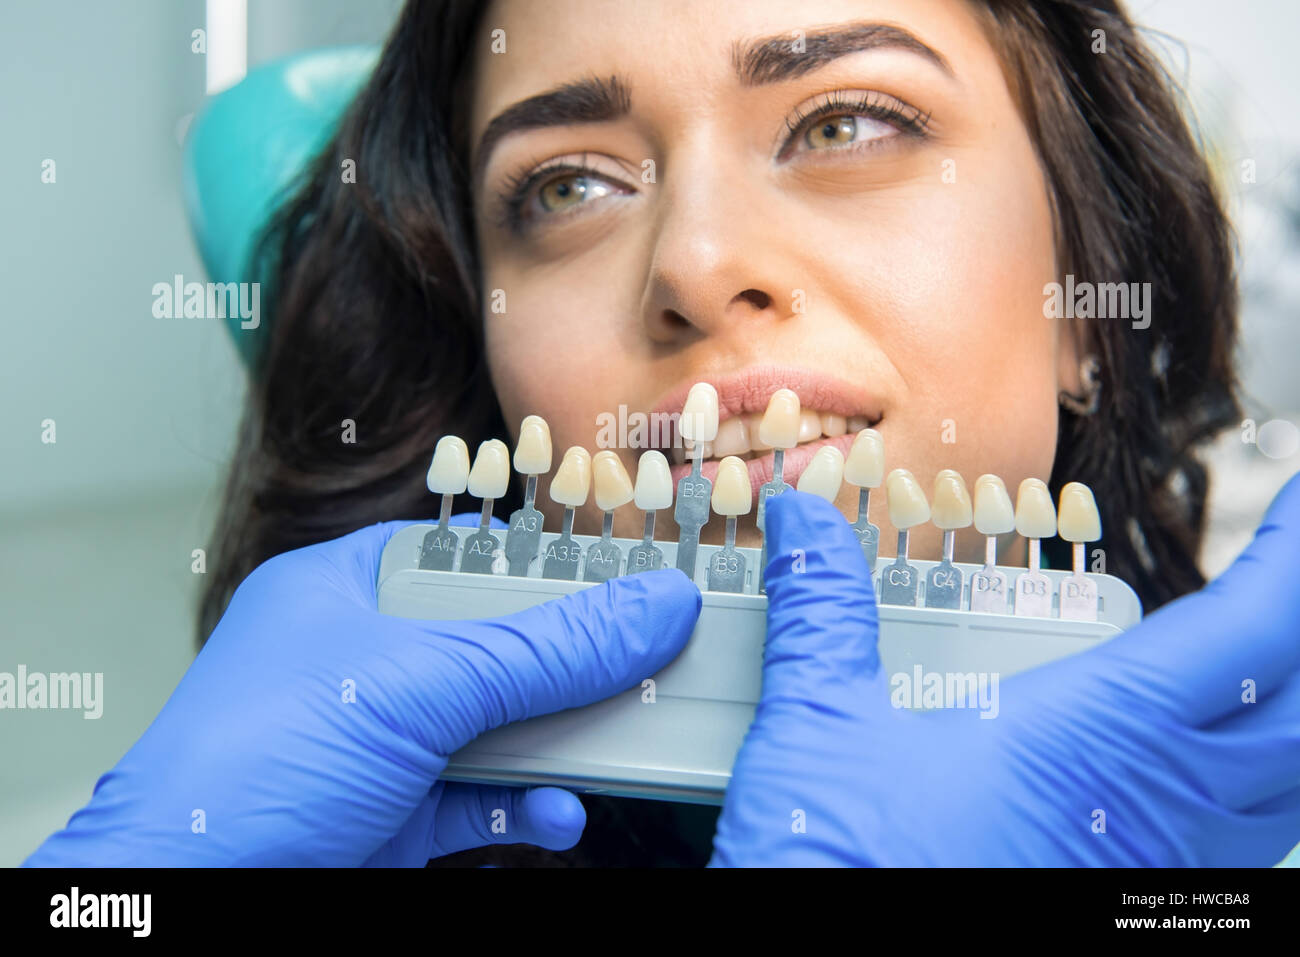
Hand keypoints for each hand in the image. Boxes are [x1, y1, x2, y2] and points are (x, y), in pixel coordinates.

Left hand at [24, 519, 700, 865]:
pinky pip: (485, 803)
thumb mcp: (417, 686)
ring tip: (626, 741)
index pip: (468, 557)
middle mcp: (366, 662)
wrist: (184, 902)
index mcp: (347, 591)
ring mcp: (380, 744)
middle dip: (573, 665)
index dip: (550, 561)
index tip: (629, 573)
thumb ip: (544, 649)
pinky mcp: (393, 817)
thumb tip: (655, 608)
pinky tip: (559, 814)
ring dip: (563, 743)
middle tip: (652, 661)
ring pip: (501, 729)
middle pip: (499, 648)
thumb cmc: (248, 766)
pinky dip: (529, 809)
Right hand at [711, 477, 1299, 865]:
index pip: (1252, 630)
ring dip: (1291, 710)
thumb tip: (801, 520)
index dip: (1292, 559)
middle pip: (1296, 708)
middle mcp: (1155, 807)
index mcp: (1096, 735)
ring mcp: (1154, 874)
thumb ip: (822, 609)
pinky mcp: (1129, 912)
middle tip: (1288, 571)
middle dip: (1299, 627)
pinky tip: (1206, 772)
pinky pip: (1239, 846)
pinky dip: (1258, 787)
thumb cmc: (841, 867)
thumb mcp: (822, 724)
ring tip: (1271, 659)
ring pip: (1283, 788)